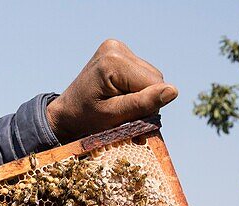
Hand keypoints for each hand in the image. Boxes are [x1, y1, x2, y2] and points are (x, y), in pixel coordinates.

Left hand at [46, 39, 178, 141]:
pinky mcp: (118, 54)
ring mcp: (117, 48)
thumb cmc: (84, 119)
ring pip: (151, 79)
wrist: (65, 114)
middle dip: (145, 103)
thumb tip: (173, 91)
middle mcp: (116, 48)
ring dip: (142, 98)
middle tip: (127, 121)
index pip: (153, 84)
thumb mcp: (112, 116)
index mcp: (113, 61)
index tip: (133, 123)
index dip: (149, 107)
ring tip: (122, 111)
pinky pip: (142, 75)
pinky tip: (121, 100)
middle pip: (154, 79)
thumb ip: (141, 104)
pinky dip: (136, 91)